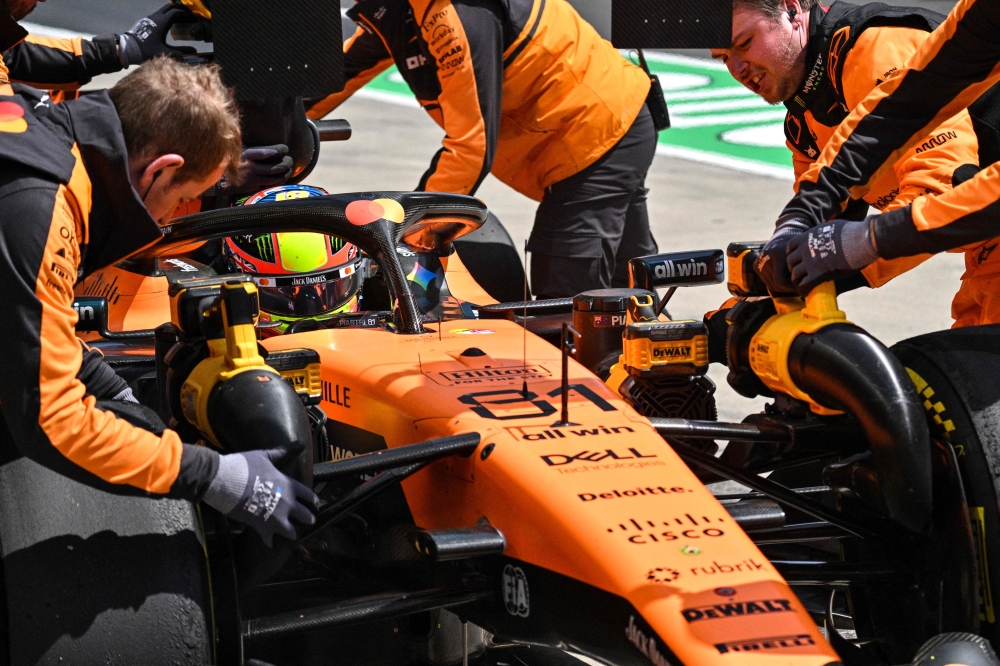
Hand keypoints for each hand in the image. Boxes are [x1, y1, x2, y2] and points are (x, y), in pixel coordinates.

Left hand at [118, 4, 194, 67]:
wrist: (128, 49)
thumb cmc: (147, 50)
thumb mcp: (165, 51)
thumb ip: (180, 50)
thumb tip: (194, 50)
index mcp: (161, 22)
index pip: (176, 12)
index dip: (186, 14)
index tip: (193, 18)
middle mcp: (155, 17)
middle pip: (170, 7)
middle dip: (180, 10)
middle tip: (188, 16)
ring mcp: (149, 18)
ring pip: (163, 10)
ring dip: (172, 12)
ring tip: (180, 20)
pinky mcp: (146, 21)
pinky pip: (158, 14)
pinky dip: (166, 16)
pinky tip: (169, 25)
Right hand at [202, 449, 317, 546]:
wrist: (226, 481)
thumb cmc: (245, 466)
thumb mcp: (266, 456)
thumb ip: (283, 452)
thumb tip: (299, 443)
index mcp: (289, 485)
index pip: (308, 495)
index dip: (313, 500)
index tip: (315, 504)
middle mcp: (287, 503)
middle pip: (305, 515)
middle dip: (308, 519)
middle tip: (309, 521)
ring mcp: (275, 517)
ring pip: (291, 531)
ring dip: (291, 533)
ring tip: (292, 535)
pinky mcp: (261, 527)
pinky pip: (269, 539)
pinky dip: (269, 542)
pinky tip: (270, 543)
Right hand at [214, 145, 293, 195]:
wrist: (219, 179)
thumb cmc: (230, 160)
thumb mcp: (238, 150)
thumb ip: (252, 148)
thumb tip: (268, 144)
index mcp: (245, 155)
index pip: (263, 153)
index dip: (276, 151)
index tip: (284, 149)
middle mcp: (250, 168)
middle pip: (273, 168)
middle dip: (285, 164)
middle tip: (290, 160)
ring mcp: (252, 179)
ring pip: (274, 178)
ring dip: (284, 174)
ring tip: (289, 169)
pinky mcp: (253, 188)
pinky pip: (269, 186)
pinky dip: (278, 182)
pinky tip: (283, 178)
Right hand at [754, 218, 808, 295]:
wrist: (783, 235)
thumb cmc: (796, 244)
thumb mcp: (801, 252)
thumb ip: (801, 266)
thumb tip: (806, 284)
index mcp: (777, 254)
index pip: (780, 280)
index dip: (790, 287)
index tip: (800, 287)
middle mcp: (765, 259)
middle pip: (775, 284)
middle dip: (787, 289)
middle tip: (797, 289)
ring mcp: (759, 262)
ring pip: (770, 285)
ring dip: (781, 287)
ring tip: (792, 285)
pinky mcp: (756, 265)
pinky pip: (766, 281)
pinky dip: (775, 283)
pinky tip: (784, 281)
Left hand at [786, 218, 878, 295]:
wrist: (860, 241)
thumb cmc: (852, 232)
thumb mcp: (832, 227)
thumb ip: (825, 233)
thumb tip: (829, 232)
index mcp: (808, 237)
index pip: (791, 246)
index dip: (792, 254)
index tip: (796, 259)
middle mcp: (805, 249)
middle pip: (790, 261)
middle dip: (793, 267)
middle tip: (799, 273)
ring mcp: (810, 262)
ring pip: (795, 274)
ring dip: (797, 280)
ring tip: (801, 285)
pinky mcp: (818, 274)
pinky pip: (804, 285)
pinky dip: (803, 290)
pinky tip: (806, 293)